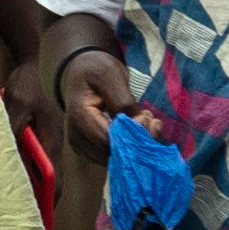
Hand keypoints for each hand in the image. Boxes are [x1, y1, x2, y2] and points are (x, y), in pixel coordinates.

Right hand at [47, 47, 136, 196]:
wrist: (80, 72)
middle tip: (153, 120)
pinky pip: (112, 156)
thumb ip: (123, 101)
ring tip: (145, 120)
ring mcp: (80, 145)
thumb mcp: (110, 76)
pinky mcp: (88, 149)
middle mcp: (75, 135)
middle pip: (111, 154)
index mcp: (79, 115)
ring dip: (135, 144)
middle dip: (137, 141)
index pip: (107, 140)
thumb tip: (138, 125)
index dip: (132, 135)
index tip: (148, 117)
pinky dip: (129, 145)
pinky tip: (137, 127)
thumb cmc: (95, 70)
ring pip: (114, 158)